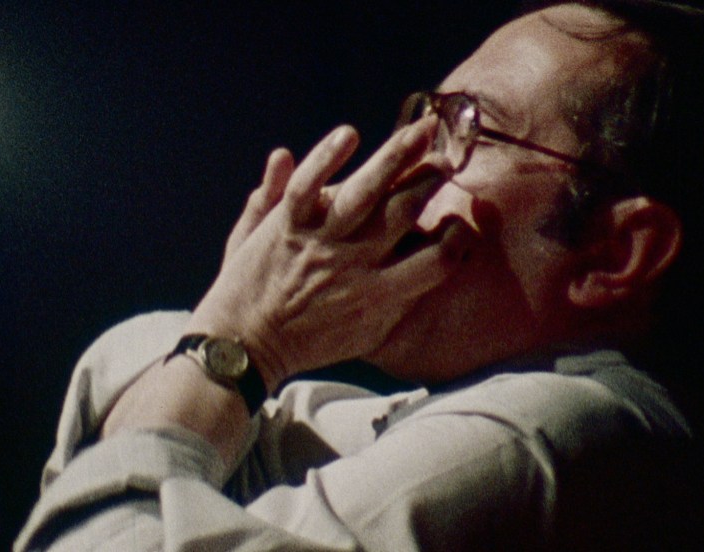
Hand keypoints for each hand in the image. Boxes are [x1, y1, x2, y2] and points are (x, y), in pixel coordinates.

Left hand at [188, 119, 470, 388]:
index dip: (457, 238)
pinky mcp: (284, 227)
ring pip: (366, 191)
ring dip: (396, 157)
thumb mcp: (364, 335)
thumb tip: (442, 261)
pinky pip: (306, 186)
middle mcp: (355, 264)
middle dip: (430, 181)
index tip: (459, 222)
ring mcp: (319, 243)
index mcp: (380, 294)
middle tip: (446, 160)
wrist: (245, 348)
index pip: (437, 260)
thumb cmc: (306, 344)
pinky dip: (325, 158)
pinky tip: (348, 135)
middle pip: (405, 211)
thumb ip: (402, 302)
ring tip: (420, 131)